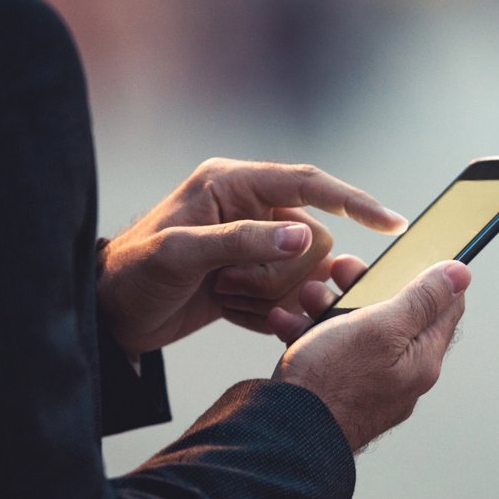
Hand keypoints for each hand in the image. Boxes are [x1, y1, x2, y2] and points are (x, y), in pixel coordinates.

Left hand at [98, 159, 404, 356]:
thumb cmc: (131, 274)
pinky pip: (286, 297)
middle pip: (311, 237)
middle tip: (231, 286)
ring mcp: (252, 244)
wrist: (106, 316)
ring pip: (301, 272)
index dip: (353, 201)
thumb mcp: (182, 255)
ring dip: (268, 294)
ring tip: (223, 297)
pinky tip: (226, 309)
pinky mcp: (252, 278)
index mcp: (233, 183)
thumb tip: (303, 234)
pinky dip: (263, 311)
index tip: (392, 224)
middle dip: (281, 271)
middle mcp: (249, 208)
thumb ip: (243, 241)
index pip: (308, 183)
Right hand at [275, 260, 469, 451]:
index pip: (444, 306)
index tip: (402, 255)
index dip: (427, 274)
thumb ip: (422, 300)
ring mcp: (368, 384)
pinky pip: (329, 352)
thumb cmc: (333, 384)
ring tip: (306, 295)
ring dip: (329, 305)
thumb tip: (461, 274)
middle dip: (365, 285)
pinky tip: (286, 322)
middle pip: (395, 314)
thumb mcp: (383, 327)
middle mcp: (401, 373)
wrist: (284, 436)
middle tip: (340, 270)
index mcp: (422, 358)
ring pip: (356, 329)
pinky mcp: (337, 391)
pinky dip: (309, 332)